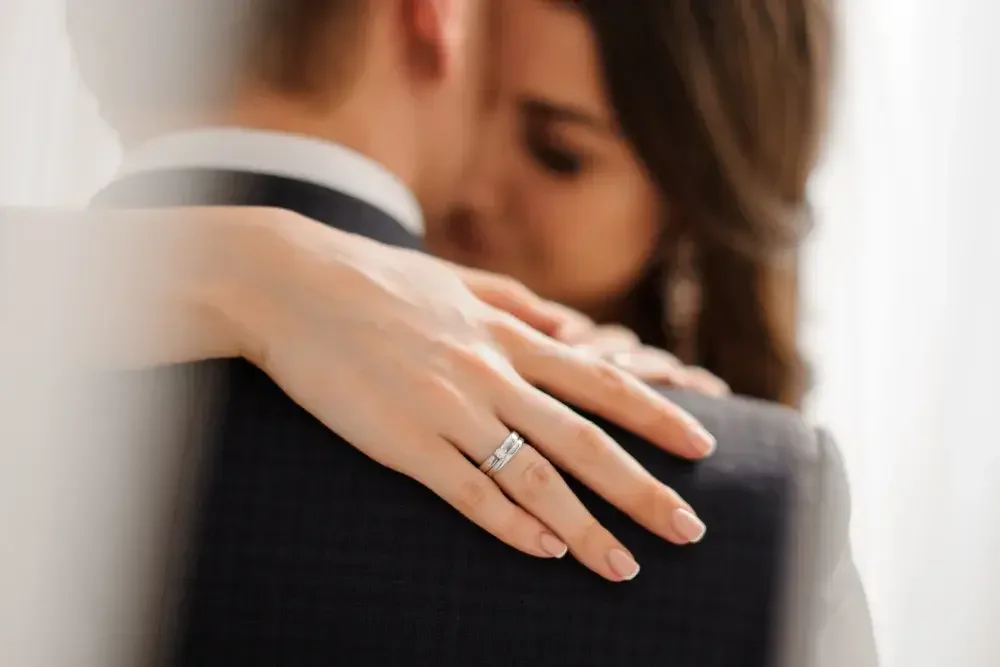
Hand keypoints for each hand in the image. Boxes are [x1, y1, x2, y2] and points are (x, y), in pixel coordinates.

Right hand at [219, 211, 713, 581]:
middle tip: (690, 530)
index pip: (601, 381)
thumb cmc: (373, 278)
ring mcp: (449, 410)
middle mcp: (490, 374)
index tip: (702, 445)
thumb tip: (568, 322)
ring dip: (586, 528)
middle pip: (585, 440)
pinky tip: (546, 553)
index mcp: (506, 334)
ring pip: (536, 479)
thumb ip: (517, 300)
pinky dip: (511, 527)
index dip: (657, 415)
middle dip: (644, 489)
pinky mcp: (403, 442)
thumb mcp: (456, 277)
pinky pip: (468, 495)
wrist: (291, 283)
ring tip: (626, 569)